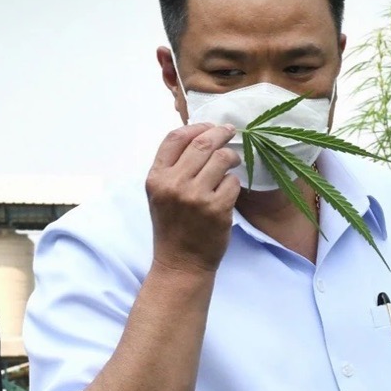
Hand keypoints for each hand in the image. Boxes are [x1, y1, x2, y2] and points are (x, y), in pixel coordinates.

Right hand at [145, 122, 240, 273]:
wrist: (181, 263)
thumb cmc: (172, 227)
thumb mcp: (160, 195)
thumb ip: (172, 168)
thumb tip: (199, 136)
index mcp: (156, 178)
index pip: (175, 138)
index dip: (196, 126)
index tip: (210, 126)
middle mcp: (173, 184)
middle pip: (202, 144)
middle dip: (220, 134)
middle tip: (230, 132)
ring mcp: (195, 196)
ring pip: (222, 159)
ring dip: (231, 157)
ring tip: (232, 162)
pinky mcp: (216, 209)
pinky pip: (233, 182)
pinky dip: (234, 183)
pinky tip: (229, 190)